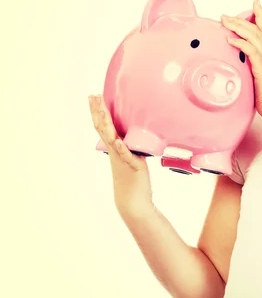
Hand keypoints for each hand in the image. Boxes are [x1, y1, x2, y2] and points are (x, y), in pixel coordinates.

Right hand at [88, 94, 153, 217]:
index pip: (104, 126)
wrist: (133, 201)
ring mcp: (121, 159)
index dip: (98, 111)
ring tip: (102, 111)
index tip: (94, 96)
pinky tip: (117, 141)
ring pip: (111, 139)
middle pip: (103, 129)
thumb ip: (130, 145)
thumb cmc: (133, 179)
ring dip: (106, 125)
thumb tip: (133, 134)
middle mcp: (115, 151)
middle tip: (93, 95)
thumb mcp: (131, 157)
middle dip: (98, 111)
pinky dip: (121, 148)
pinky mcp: (132, 167)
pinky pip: (125, 156)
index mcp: (115, 147)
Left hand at [221, 0, 261, 119]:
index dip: (260, 16)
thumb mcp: (260, 79)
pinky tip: (230, 40)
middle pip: (256, 30)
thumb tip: (240, 67)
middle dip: (241, 19)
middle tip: (225, 14)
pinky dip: (240, 43)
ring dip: (238, 27)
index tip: (256, 3)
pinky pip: (251, 51)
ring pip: (253, 36)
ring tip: (224, 21)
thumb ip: (252, 70)